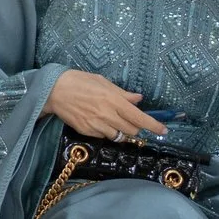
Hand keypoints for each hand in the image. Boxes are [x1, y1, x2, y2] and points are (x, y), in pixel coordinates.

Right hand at [44, 70, 164, 142]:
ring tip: (114, 121)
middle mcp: (107, 115)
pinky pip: (103, 136)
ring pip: (119, 136)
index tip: (164, 130)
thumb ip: (122, 93)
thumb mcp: (103, 82)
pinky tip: (99, 122)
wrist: (53, 90)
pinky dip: (107, 131)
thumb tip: (138, 99)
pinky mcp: (86, 131)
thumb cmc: (79, 81)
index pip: (140, 118)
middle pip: (132, 130)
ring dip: (121, 131)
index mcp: (113, 100)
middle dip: (135, 127)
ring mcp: (96, 125)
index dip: (154, 126)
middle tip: (130, 119)